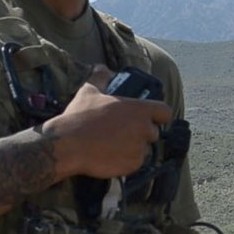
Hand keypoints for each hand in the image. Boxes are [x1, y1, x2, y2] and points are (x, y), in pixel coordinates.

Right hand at [44, 68, 175, 180]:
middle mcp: (144, 129)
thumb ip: (101, 78)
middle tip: (123, 132)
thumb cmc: (79, 117)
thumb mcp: (89, 91)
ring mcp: (140, 148)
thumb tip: (102, 68)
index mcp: (139, 109)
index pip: (165, 112)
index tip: (149, 117)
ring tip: (114, 144)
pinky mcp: (133, 165)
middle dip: (142, 133)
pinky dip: (127, 161)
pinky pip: (135, 163)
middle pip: (153, 132)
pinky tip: (111, 155)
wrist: (67, 145)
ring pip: (144, 149)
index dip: (158, 115)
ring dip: (134, 147)